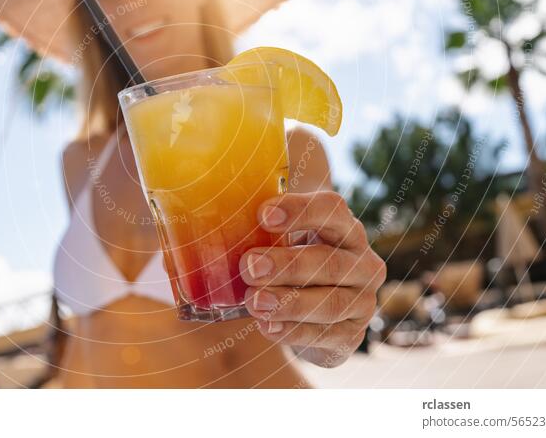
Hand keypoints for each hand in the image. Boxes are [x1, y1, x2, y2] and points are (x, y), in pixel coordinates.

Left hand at [239, 191, 385, 367]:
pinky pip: (326, 336)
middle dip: (287, 265)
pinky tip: (266, 327)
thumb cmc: (292, 261)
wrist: (316, 311)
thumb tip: (183, 240)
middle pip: (330, 261)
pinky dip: (294, 331)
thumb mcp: (280, 240)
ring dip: (289, 302)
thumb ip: (249, 232)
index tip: (261, 214)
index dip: (298, 210)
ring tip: (253, 302)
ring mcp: (362, 300)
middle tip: (249, 266)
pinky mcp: (353, 334)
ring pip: (330, 303)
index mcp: (343, 227)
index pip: (331, 208)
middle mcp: (362, 262)